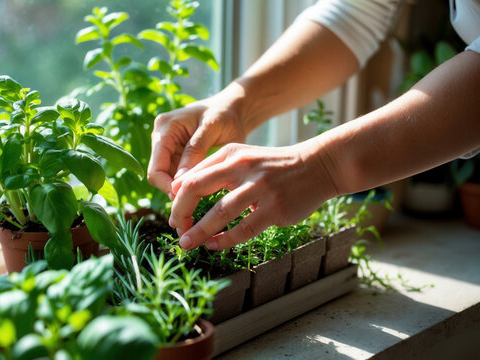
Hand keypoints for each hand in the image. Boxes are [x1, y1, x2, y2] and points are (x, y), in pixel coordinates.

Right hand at [147, 86, 246, 195]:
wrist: (232, 108)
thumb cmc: (225, 114)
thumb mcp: (211, 130)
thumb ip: (194, 153)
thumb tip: (179, 182)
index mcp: (164, 128)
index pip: (155, 169)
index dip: (168, 187)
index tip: (188, 198)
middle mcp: (160, 137)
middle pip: (159, 175)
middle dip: (176, 189)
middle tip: (198, 202)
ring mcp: (167, 146)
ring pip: (168, 177)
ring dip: (182, 187)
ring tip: (203, 194)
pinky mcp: (176, 153)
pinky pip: (177, 174)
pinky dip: (188, 182)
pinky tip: (203, 186)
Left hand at [168, 142, 336, 249]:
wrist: (318, 165)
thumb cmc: (272, 166)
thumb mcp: (242, 157)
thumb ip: (211, 169)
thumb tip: (177, 191)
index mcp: (230, 154)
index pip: (191, 176)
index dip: (177, 200)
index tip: (175, 217)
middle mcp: (242, 167)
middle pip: (196, 188)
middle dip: (180, 213)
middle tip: (176, 230)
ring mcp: (260, 188)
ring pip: (220, 212)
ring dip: (200, 231)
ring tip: (188, 243)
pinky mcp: (275, 208)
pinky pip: (244, 229)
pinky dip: (225, 240)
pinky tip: (214, 245)